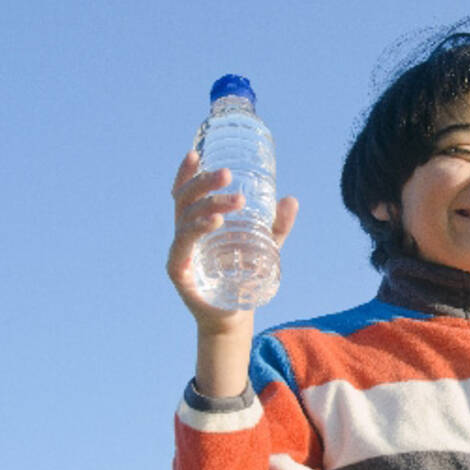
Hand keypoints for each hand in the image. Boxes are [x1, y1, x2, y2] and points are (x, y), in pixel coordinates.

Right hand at [166, 150, 298, 334]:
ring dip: (211, 204)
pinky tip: (215, 221)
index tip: (196, 153)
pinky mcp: (178, 270)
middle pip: (184, 200)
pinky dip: (198, 228)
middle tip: (228, 175)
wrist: (234, 317)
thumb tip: (291, 199)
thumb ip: (277, 225)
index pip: (184, 194)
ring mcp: (179, 252)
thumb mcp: (264, 247)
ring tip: (237, 201)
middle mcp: (183, 235)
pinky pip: (184, 243)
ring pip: (187, 218)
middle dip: (204, 183)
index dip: (186, 173)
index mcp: (195, 225)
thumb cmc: (243, 277)